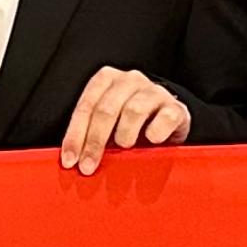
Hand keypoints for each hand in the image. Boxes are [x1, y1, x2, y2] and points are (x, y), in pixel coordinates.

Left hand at [60, 66, 190, 173]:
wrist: (167, 117)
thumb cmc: (129, 122)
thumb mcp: (106, 123)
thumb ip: (89, 133)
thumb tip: (72, 160)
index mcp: (106, 80)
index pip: (86, 107)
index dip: (75, 135)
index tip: (70, 161)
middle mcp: (129, 80)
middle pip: (106, 109)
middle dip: (94, 141)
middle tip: (89, 166)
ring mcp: (154, 91)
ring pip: (133, 111)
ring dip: (124, 135)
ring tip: (124, 147)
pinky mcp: (176, 107)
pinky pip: (165, 118)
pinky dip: (156, 132)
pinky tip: (151, 140)